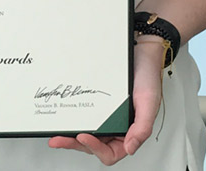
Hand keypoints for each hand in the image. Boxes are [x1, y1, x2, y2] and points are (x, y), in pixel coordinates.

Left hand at [47, 41, 164, 164]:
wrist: (140, 52)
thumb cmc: (147, 76)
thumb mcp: (149, 102)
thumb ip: (142, 128)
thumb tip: (130, 148)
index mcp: (129, 132)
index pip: (111, 152)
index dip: (96, 149)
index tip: (84, 136)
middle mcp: (116, 127)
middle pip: (93, 145)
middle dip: (75, 144)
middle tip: (60, 139)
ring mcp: (105, 116)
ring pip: (86, 133)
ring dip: (71, 137)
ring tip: (57, 134)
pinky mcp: (97, 104)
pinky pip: (83, 115)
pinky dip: (73, 120)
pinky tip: (63, 118)